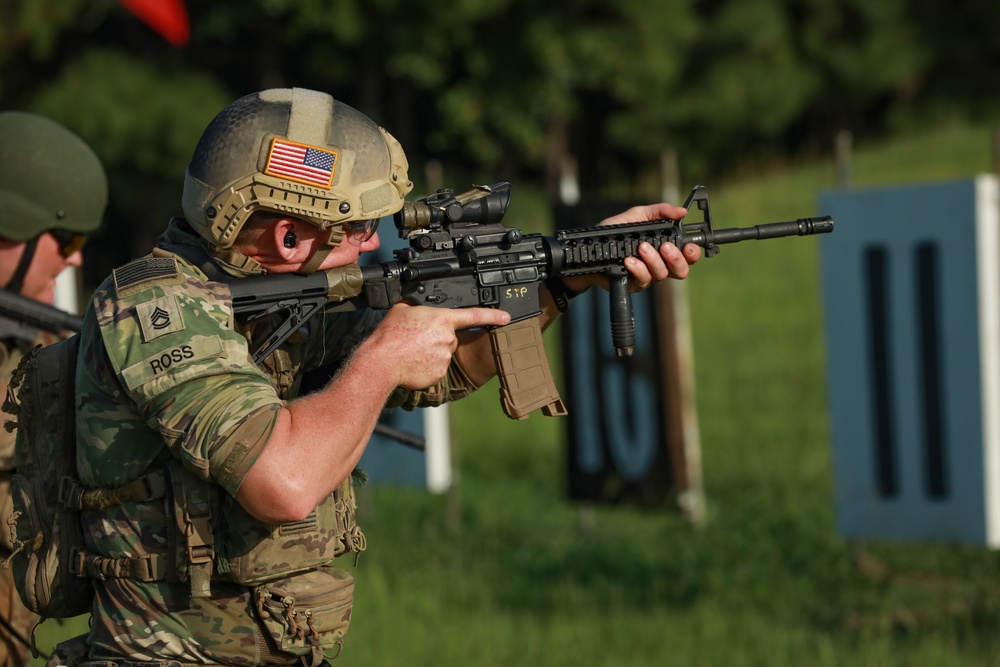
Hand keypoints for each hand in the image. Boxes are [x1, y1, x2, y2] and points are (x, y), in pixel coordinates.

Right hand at [369, 303, 510, 389]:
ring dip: (430, 352)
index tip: (507, 317)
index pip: (474, 315)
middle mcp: (448, 338)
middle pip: (449, 337)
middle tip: (416, 339)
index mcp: (442, 319)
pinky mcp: (439, 373)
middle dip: (436, 338)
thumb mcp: (402, 310)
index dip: (493, 315)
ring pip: (442, 353)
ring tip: (411, 351)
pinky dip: (427, 366)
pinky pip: (436, 368)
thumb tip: (418, 306)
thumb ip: (418, 307)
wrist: (382, 361)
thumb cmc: (390, 335)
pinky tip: (413, 363)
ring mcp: (445, 357)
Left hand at [563, 202, 700, 293]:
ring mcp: (646, 276)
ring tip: (641, 248)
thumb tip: (682, 211)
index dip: (692, 253)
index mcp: (664, 248)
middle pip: (681, 271)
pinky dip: (637, 269)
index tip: (688, 247)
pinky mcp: (633, 284)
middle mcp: (658, 264)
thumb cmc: (615, 232)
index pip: (687, 255)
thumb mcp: (637, 215)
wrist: (590, 248)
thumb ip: (659, 212)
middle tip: (665, 247)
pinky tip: (629, 261)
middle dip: (676, 258)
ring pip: (661, 275)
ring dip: (653, 260)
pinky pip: (642, 281)